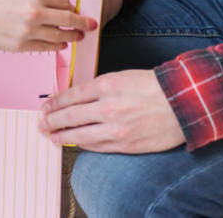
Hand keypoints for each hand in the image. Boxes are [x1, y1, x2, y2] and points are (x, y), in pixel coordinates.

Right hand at [0, 0, 97, 51]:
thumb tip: (55, 1)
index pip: (65, 2)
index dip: (72, 7)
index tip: (77, 10)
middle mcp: (36, 13)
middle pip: (69, 20)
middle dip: (83, 24)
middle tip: (91, 25)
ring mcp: (29, 31)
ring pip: (60, 37)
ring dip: (71, 37)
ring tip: (77, 37)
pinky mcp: (20, 46)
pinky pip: (45, 48)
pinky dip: (55, 47)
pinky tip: (59, 45)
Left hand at [38, 69, 183, 152]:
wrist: (182, 103)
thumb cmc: (154, 86)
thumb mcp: (122, 77)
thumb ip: (99, 87)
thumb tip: (77, 97)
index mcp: (107, 85)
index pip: (71, 95)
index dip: (54, 102)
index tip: (44, 106)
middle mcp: (108, 107)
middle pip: (70, 116)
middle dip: (51, 121)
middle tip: (40, 123)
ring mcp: (116, 128)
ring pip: (79, 135)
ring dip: (61, 136)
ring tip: (51, 136)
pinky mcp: (125, 144)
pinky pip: (96, 146)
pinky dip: (82, 145)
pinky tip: (74, 143)